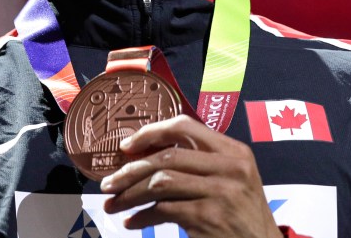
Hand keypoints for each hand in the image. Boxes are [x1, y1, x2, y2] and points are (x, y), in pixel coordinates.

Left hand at [100, 114, 282, 237]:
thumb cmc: (241, 214)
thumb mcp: (233, 179)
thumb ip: (202, 163)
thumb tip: (148, 156)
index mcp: (233, 151)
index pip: (185, 127)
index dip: (151, 132)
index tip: (127, 146)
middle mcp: (229, 167)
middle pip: (167, 157)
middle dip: (130, 170)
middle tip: (108, 183)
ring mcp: (220, 192)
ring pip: (160, 183)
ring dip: (130, 195)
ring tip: (113, 204)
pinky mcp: (208, 217)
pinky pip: (163, 211)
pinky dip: (141, 217)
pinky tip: (133, 222)